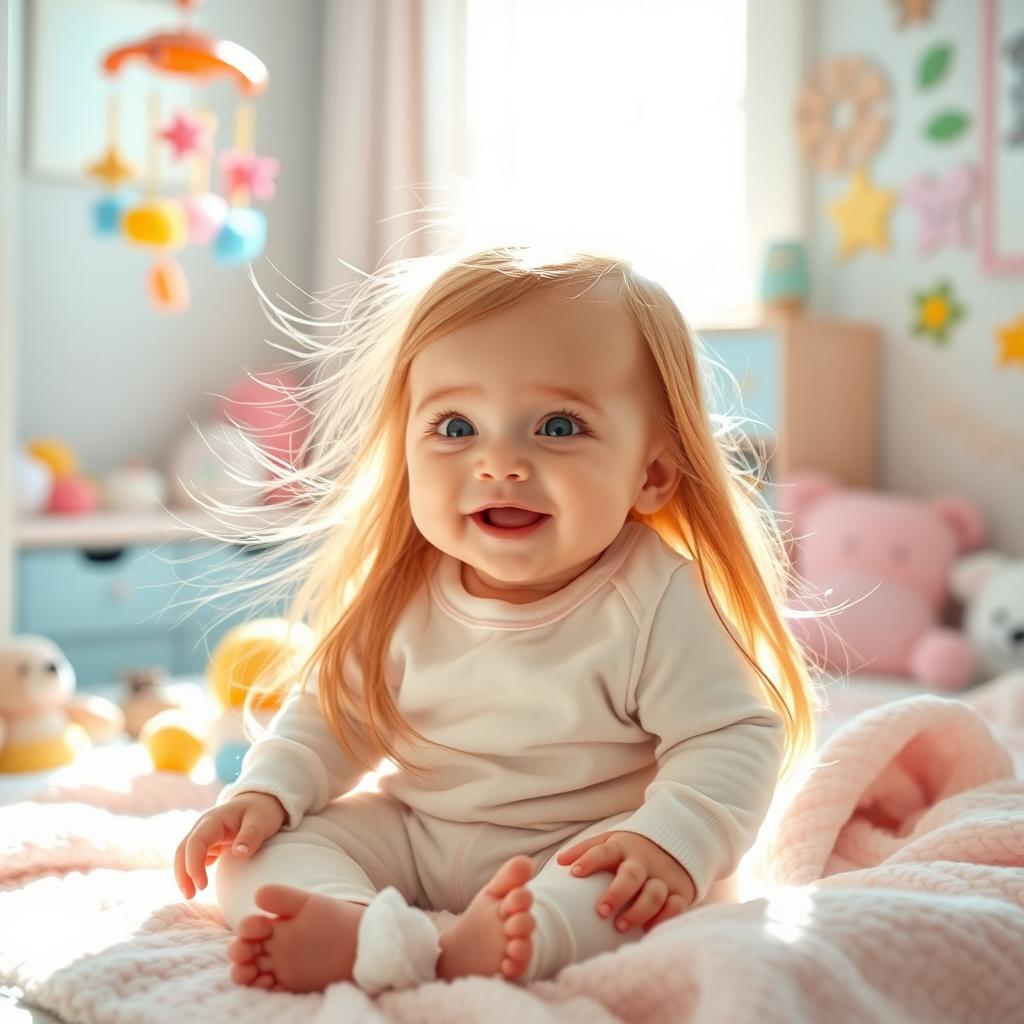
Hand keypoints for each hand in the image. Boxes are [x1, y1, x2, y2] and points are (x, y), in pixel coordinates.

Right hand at [174, 791, 286, 899]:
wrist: (262, 802)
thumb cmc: (262, 811)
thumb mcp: (262, 820)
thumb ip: (251, 835)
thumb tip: (239, 853)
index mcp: (214, 819)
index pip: (196, 842)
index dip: (194, 864)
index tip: (203, 885)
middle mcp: (204, 826)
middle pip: (183, 849)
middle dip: (182, 873)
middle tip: (190, 896)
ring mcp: (204, 835)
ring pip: (185, 854)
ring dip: (184, 874)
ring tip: (191, 895)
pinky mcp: (209, 843)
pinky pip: (195, 857)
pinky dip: (193, 871)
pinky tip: (201, 884)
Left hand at [556, 830, 695, 933]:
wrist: (677, 842)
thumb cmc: (632, 849)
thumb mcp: (611, 841)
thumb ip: (586, 850)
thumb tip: (559, 862)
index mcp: (622, 847)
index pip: (604, 851)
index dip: (589, 860)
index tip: (574, 873)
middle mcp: (643, 862)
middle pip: (631, 875)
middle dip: (616, 893)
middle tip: (600, 911)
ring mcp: (662, 877)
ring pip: (653, 893)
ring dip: (637, 911)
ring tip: (620, 927)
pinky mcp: (679, 892)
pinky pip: (675, 906)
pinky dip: (663, 918)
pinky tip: (648, 929)